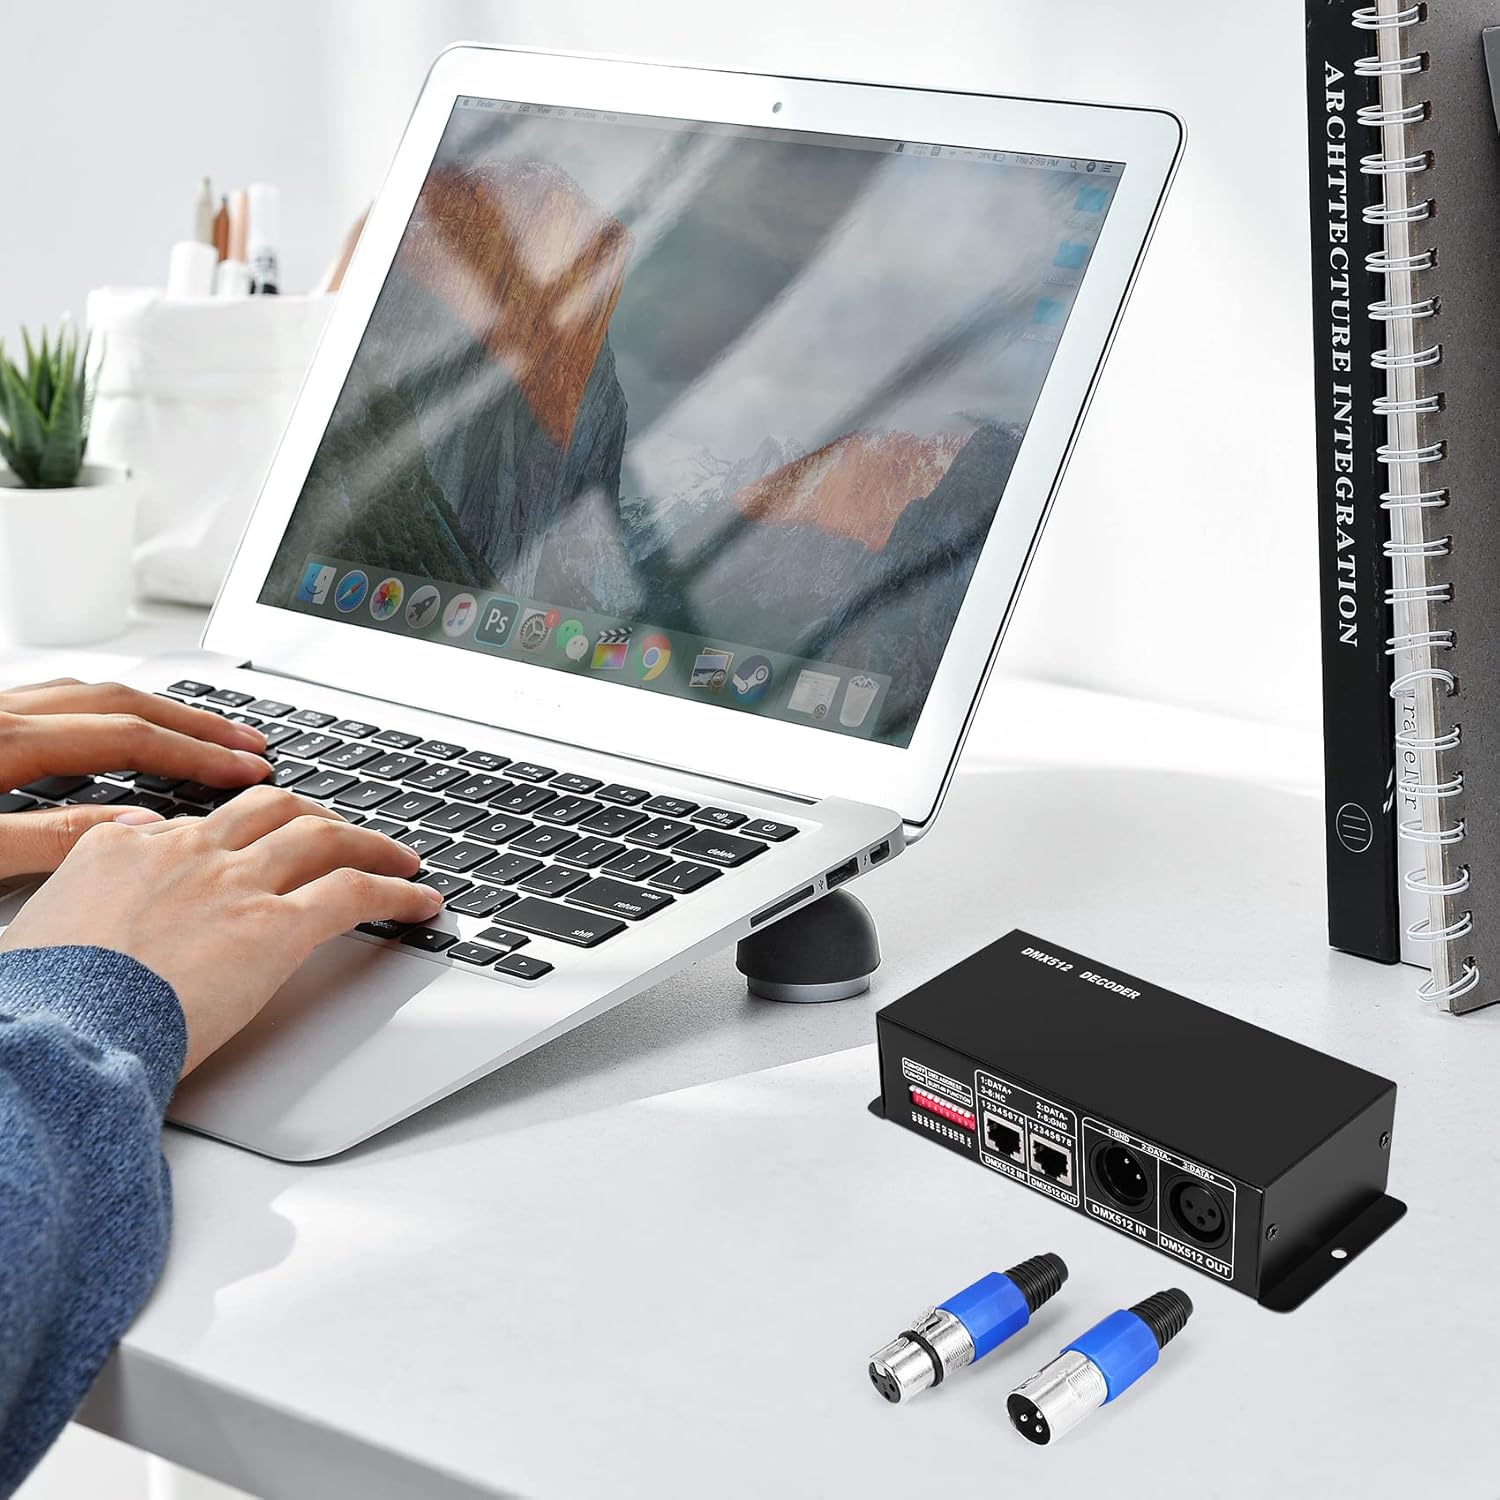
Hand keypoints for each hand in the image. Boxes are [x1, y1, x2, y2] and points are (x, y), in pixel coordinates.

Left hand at [0, 677, 272, 878]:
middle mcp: (3, 713)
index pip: (128, 739)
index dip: (196, 754)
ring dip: (150, 711)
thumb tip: (140, 825)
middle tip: (246, 743)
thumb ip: (50, 836)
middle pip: (122, 702)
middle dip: (193, 722)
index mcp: (4, 741)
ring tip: (195, 731)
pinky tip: (111, 729)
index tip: (246, 770)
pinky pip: (55, 702)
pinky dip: (102, 712)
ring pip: (89, 695)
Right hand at [0, 786, 442, 1072]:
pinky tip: (420, 903)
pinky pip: (355, 892)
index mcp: (121, 849)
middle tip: (338, 833)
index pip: (197, 822)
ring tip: (400, 859)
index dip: (238, 831)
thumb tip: (92, 907)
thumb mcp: (38, 933)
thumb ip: (81, 902)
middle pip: (269, 809)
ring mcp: (234, 883)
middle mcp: (185, 852)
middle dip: (313, 816)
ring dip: (369, 844)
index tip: (256, 840)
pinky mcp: (274, 925)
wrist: (58, 1033)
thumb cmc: (44, 1003)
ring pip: (321, 836)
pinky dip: (397, 893)